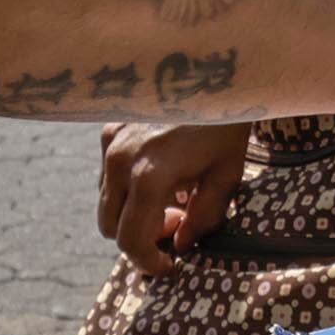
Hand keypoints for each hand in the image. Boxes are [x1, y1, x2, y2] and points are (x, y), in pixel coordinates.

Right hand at [99, 121, 252, 274]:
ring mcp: (110, 142)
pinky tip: (163, 171)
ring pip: (107, 202)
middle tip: (178, 223)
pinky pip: (109, 173)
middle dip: (140, 237)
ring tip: (175, 195)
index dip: (149, 263)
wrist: (215, 68)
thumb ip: (203, 218)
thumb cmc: (227, 122)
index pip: (130, 241)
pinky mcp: (110, 126)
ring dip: (133, 211)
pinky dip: (128, 185)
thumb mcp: (226, 174)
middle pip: (110, 227)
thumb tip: (181, 244)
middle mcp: (119, 160)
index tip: (170, 266)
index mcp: (148, 176)